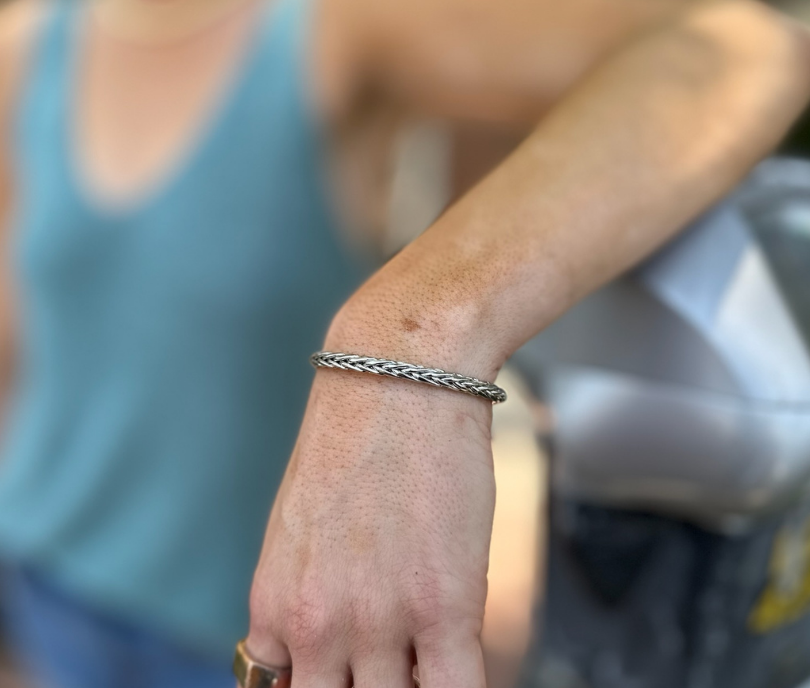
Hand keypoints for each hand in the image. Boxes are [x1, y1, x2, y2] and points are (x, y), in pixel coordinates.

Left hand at [246, 356, 495, 687]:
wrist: (400, 374)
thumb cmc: (355, 435)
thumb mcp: (301, 523)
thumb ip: (304, 591)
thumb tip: (324, 645)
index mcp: (275, 605)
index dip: (325, 686)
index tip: (351, 672)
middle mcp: (318, 624)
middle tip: (391, 660)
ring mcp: (381, 622)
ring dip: (412, 683)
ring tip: (426, 652)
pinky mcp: (445, 607)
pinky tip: (459, 664)